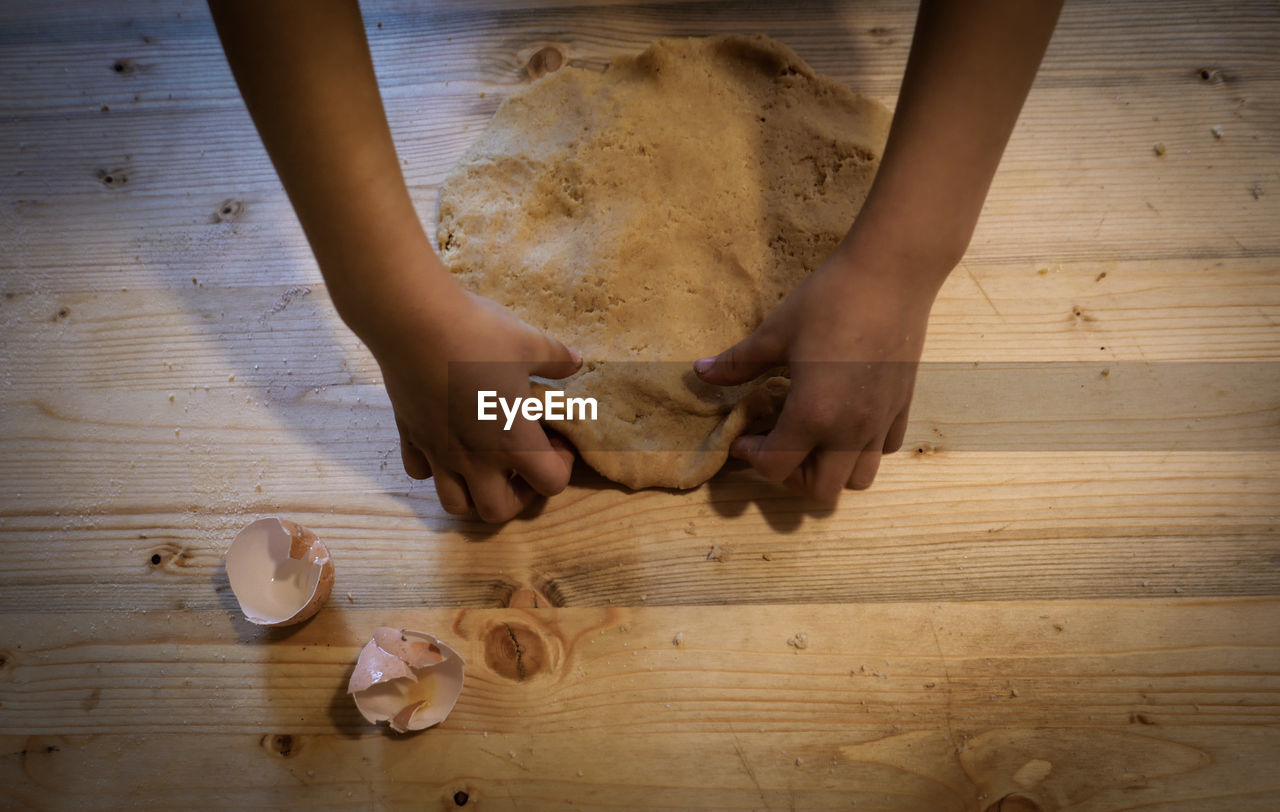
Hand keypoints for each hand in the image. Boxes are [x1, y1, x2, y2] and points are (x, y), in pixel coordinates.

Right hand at [370, 286, 580, 521]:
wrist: (414, 323)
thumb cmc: (479, 336)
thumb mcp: (529, 343)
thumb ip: (555, 360)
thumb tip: (575, 363)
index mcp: (514, 441)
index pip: (552, 484)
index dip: (562, 466)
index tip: (556, 440)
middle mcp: (476, 459)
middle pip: (497, 512)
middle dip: (516, 497)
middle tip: (521, 465)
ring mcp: (439, 452)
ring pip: (454, 503)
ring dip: (474, 493)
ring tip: (483, 465)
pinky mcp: (411, 438)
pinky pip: (420, 471)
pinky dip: (434, 467)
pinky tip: (444, 441)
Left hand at [694, 246, 937, 501]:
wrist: (892, 272)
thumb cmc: (830, 298)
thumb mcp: (776, 331)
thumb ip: (739, 362)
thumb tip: (702, 373)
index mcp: (814, 414)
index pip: (776, 467)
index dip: (751, 457)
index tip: (743, 435)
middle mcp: (851, 429)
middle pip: (820, 491)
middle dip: (790, 475)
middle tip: (775, 442)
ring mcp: (880, 421)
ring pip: (857, 479)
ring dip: (829, 469)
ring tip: (811, 436)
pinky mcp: (902, 406)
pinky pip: (883, 449)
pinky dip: (860, 447)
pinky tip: (844, 415)